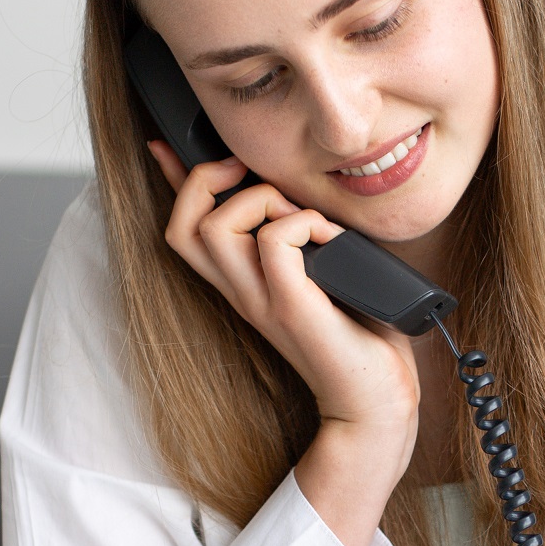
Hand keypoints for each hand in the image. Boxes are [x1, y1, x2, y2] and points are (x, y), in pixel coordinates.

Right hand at [147, 141, 418, 545]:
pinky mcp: (290, 308)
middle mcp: (241, 292)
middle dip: (209, 181)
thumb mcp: (326, 272)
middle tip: (254, 179)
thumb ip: (306, 239)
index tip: (169, 144)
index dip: (170, 181)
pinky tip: (331, 240)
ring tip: (300, 217)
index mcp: (243, 283)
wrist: (375, 401)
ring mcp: (261, 301)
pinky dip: (303, 223)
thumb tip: (308, 194)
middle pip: (182, 225)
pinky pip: (273, 243)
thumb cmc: (361, 337)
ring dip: (261, 200)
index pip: (183, 228)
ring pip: (216, 228)